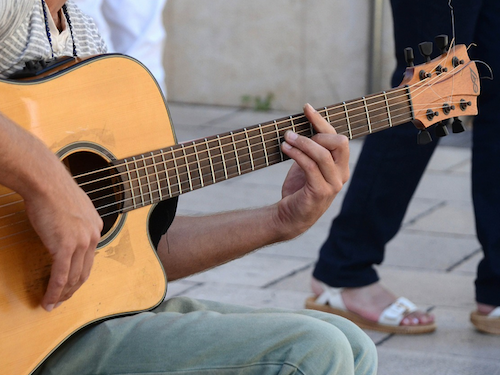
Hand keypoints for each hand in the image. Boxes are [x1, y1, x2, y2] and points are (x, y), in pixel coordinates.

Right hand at [24, 165, 102, 311]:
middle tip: (61, 301)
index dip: (79, 275)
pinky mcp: (66, 246)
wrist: (46, 182)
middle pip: (85, 271)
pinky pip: (61, 276)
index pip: (89, 258)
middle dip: (73, 290)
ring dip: (62, 295)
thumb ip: (75, 222)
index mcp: (96, 227)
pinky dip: (54, 291)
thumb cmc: (53, 190)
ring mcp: (81, 242)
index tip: (69, 285)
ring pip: (74, 277)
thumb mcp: (72, 207)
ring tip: (52, 304)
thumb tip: (66, 232)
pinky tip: (48, 300)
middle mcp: (93, 236)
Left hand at [276, 103, 348, 236]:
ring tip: (286, 138)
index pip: (338, 138)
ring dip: (302, 143)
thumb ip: (311, 149)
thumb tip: (305, 123)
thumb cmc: (298, 189)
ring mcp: (333, 184)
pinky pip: (310, 166)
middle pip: (338, 143)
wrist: (289, 216)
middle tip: (293, 135)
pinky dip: (296, 154)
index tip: (306, 108)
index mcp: (341, 166)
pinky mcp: (320, 192)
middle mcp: (342, 174)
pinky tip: (285, 148)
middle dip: (316, 133)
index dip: (322, 121)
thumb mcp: (307, 165)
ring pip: (322, 154)